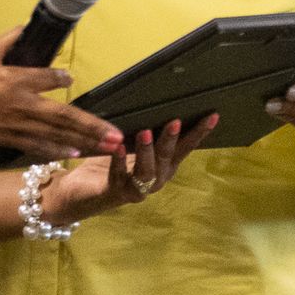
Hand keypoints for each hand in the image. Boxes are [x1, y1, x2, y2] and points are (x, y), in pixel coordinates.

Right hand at [0, 28, 121, 159]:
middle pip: (63, 116)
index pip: (47, 78)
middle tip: (117, 135)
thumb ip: (5, 40)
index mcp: (13, 80)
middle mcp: (20, 104)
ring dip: (83, 141)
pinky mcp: (6, 138)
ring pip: (56, 135)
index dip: (62, 78)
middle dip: (93, 126)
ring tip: (107, 147)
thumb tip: (23, 27)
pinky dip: (56, 150)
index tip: (71, 79)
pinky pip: (36, 146)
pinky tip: (73, 154)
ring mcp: (15, 125)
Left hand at [39, 113, 218, 222]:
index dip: (199, 133)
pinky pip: (119, 176)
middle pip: (167, 158)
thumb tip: (158, 101)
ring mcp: (137, 189)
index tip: (212, 116)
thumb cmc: (112, 163)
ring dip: (147, 152)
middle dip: (171, 140)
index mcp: (164, 166)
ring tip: (145, 133)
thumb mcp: (132, 144)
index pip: (185, 148)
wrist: (82, 193)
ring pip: (147, 171)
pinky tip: (117, 148)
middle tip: (174, 121)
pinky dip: (118, 162)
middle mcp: (156, 179)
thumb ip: (146, 130)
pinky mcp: (115, 192)